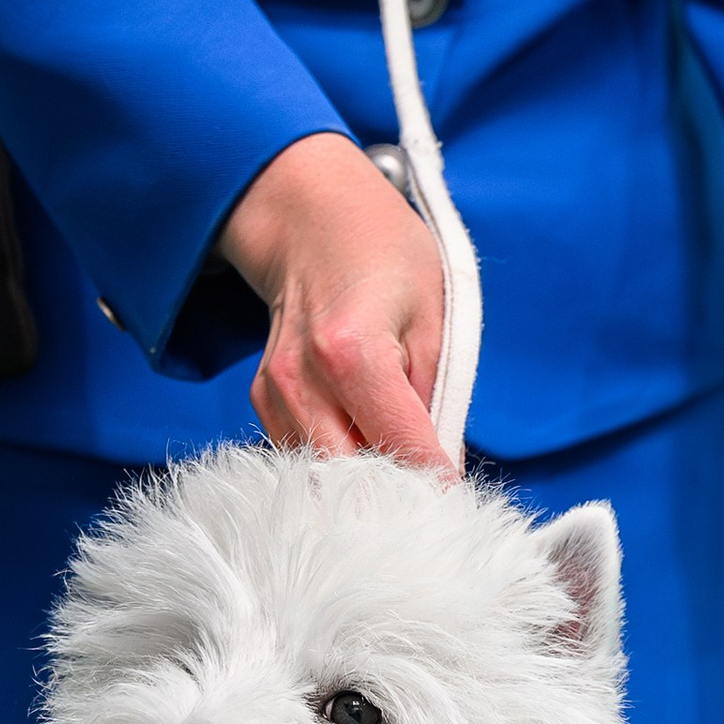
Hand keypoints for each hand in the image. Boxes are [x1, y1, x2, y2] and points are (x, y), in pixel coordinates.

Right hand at [218, 132, 451, 468]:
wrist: (313, 219)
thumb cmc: (383, 255)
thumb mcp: (437, 314)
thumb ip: (440, 395)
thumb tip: (444, 467)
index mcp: (353, 353)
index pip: (403, 449)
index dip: (436, 484)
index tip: (458, 504)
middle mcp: (304, 381)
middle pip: (351, 479)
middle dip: (394, 496)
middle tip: (431, 501)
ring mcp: (275, 394)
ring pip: (323, 475)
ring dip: (364, 483)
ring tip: (400, 472)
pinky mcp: (264, 401)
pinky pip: (304, 455)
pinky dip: (339, 462)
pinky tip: (366, 445)